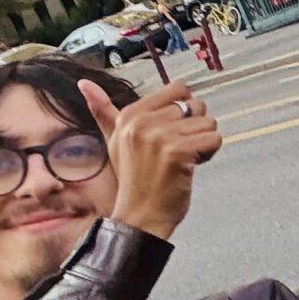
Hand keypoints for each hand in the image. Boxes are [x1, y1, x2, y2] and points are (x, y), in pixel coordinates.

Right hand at [84, 79, 220, 243]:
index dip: (183, 113)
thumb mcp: (115, 141)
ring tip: (180, 162)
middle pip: (196, 106)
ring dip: (202, 143)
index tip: (168, 135)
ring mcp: (160, 136)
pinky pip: (214, 139)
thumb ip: (104, 111)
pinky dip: (209, 154)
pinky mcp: (178, 151)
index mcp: (129, 114)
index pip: (179, 90)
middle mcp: (142, 121)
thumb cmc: (134, 179)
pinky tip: (190, 168)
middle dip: (193, 130)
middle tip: (174, 154)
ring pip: (208, 123)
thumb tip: (84, 82)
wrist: (139, 217)